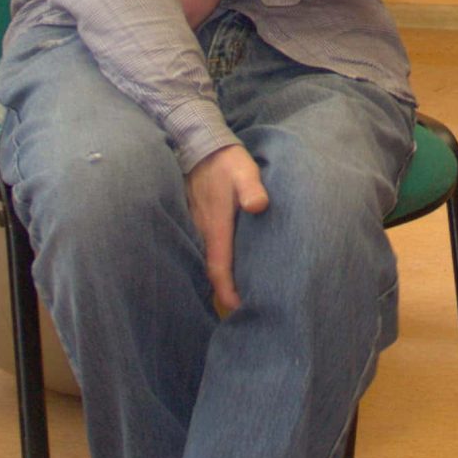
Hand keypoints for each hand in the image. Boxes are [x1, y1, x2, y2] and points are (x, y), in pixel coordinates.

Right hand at [185, 144, 270, 314]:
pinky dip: (218, 263)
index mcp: (215, 226)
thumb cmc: (226, 162)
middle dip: (225, 293)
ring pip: (209, 261)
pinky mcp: (199, 221)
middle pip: (213, 271)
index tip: (239, 310)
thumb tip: (258, 205)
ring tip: (241, 296)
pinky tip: (232, 268)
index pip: (219, 268)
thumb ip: (251, 188)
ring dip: (222, 279)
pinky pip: (207, 249)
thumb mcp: (244, 171)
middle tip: (245, 312)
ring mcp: (198, 226)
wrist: (200, 145)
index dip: (228, 291)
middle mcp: (203, 231)